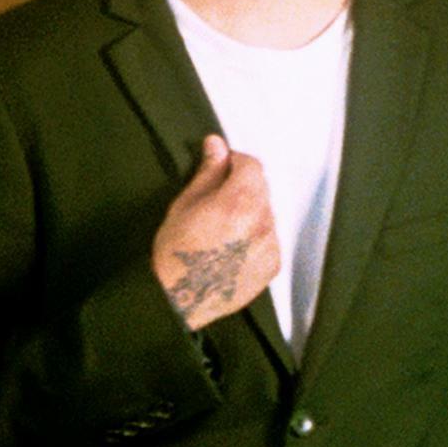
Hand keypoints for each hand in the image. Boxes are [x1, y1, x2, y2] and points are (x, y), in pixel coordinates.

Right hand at [151, 135, 279, 330]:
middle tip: (216, 204)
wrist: (178, 300)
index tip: (223, 169)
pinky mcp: (272, 265)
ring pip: (266, 214)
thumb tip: (216, 146)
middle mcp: (261, 222)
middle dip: (242, 189)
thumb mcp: (184, 205)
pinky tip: (231, 250)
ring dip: (250, 214)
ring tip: (222, 232)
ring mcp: (269, 245)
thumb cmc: (175, 255)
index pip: (252, 165)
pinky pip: (269, 239)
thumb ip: (208, 172)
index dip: (235, 163)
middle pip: (261, 189)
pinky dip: (255, 238)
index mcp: (239, 202)